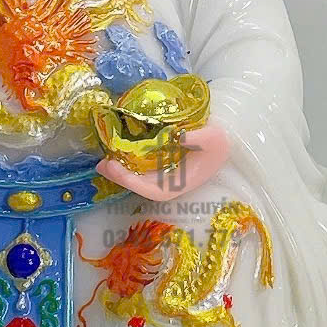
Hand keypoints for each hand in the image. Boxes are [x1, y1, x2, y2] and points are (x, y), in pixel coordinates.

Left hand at [100, 122, 231, 201]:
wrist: (224, 136)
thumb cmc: (220, 142)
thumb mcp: (214, 139)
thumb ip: (198, 138)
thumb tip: (177, 136)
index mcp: (180, 183)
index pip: (152, 191)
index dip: (132, 183)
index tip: (116, 170)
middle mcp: (168, 181)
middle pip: (140, 185)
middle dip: (120, 177)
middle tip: (102, 164)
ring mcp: (162, 172)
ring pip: (137, 175)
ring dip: (120, 168)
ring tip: (104, 158)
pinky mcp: (159, 161)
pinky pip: (140, 163)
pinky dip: (127, 158)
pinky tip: (117, 147)